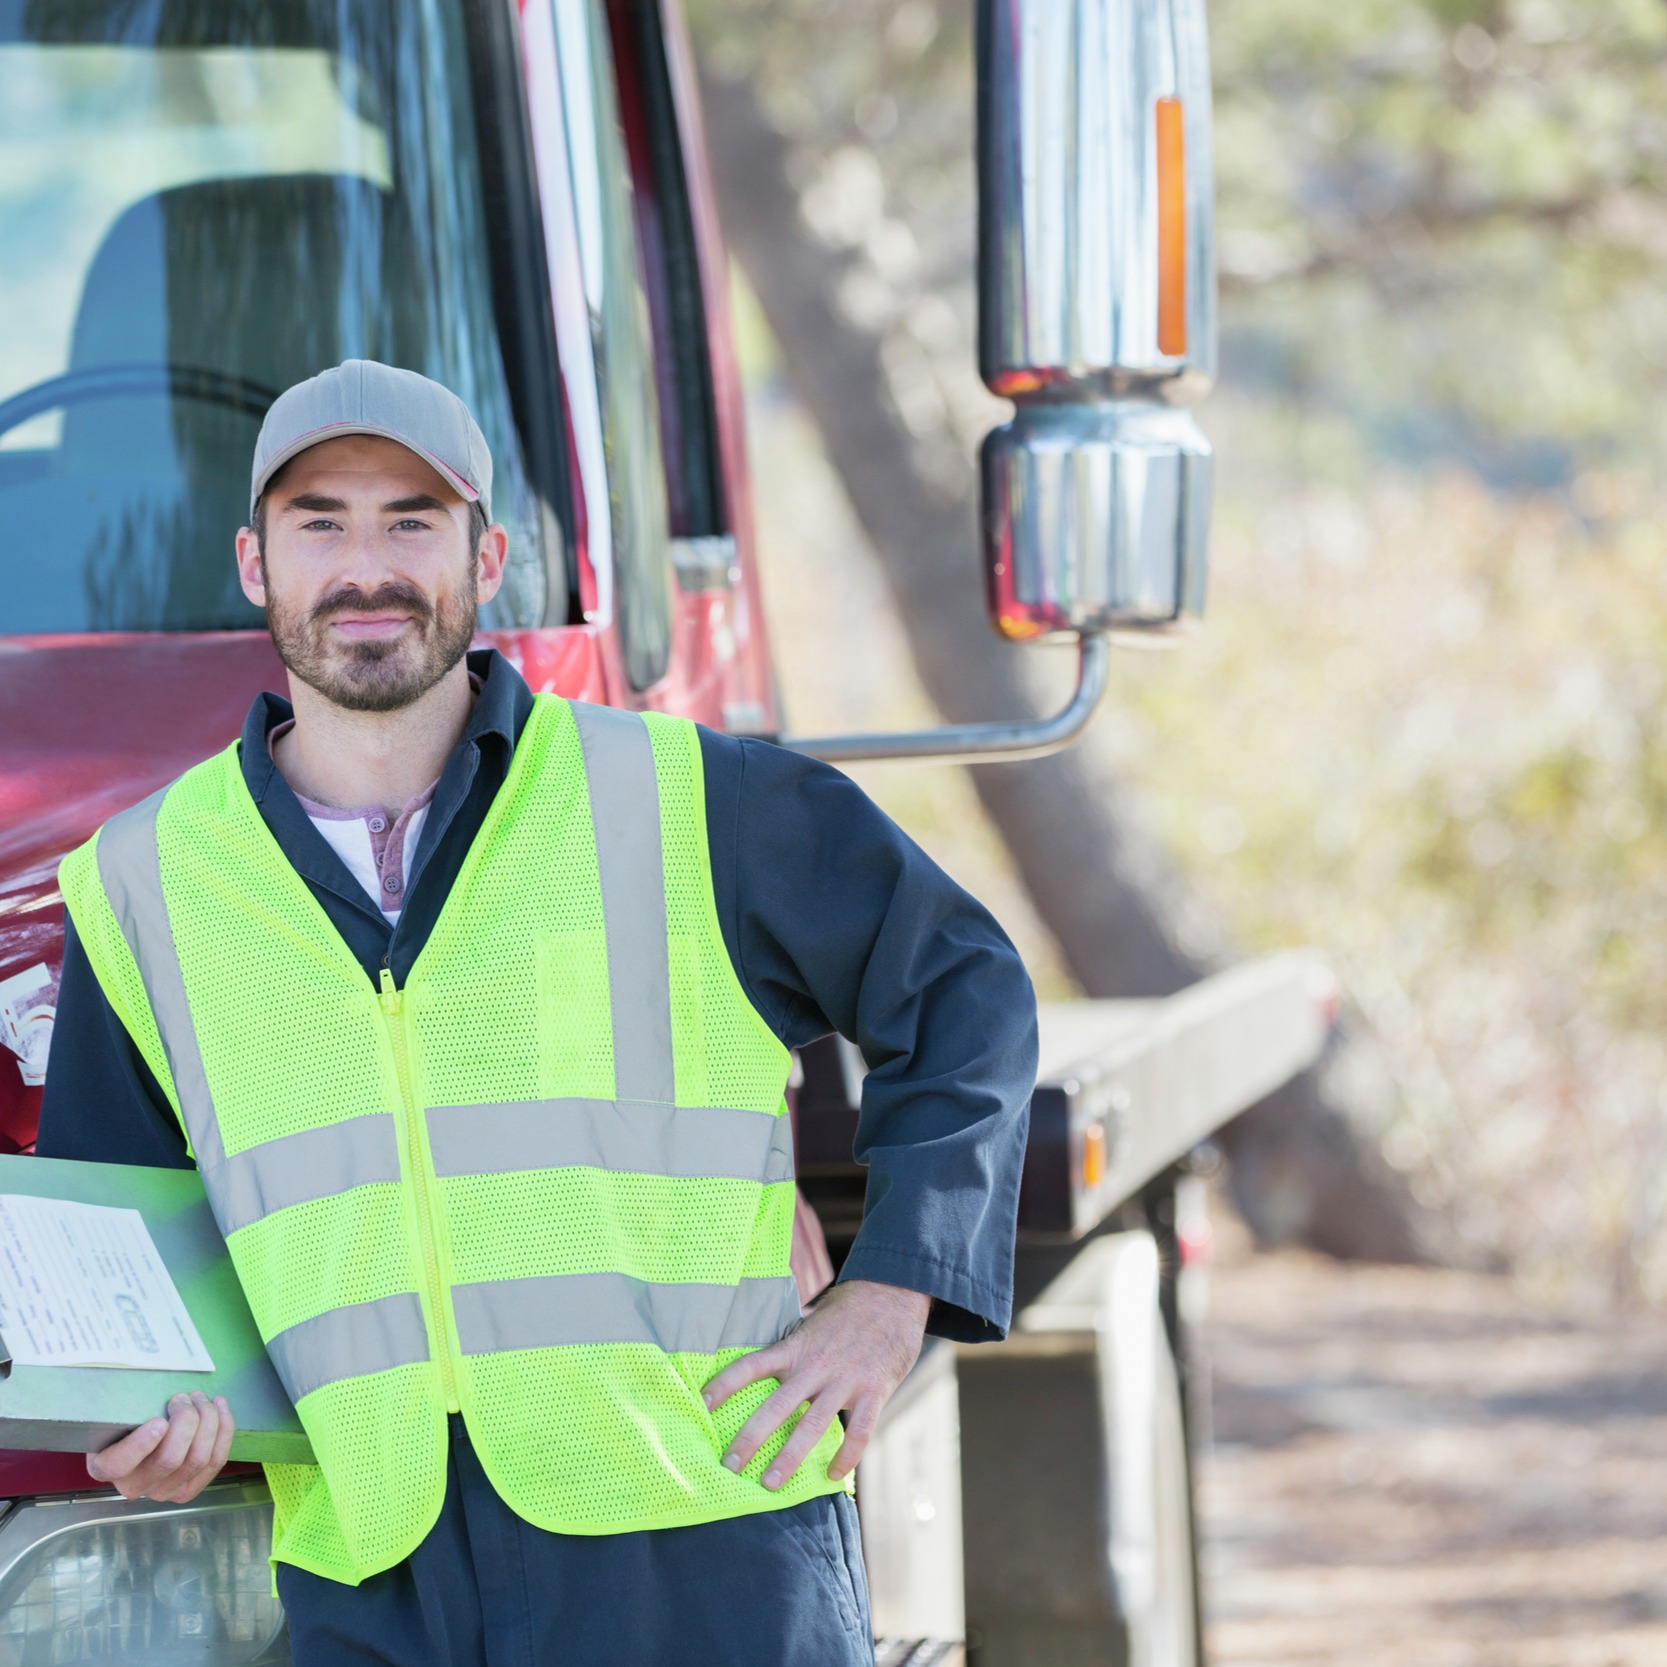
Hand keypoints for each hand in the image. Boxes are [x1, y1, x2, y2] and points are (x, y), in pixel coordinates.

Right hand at [86, 1391, 234, 1502]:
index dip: (141, 1445)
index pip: (120, 1463)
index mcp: (106, 1466)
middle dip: (187, 1420)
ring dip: (208, 1422)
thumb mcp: (117, 1409)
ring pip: (198, 1460)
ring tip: (202, 1399)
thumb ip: (127, 1403)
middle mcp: (134, 1486)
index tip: (159, 1421)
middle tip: (184, 1397)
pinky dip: (223, 1430)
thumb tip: (145, 1383)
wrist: (137, 1438)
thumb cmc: (128, 1418)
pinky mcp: (189, 1489)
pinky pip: (215, 1461)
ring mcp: (163, 1491)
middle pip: (170, 1459)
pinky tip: (219, 1407)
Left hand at [703, 1278, 929, 1491]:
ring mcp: (844, 1380)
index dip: (725, 1384)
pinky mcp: (872, 1392)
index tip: (701, 1404)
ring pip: (811, 1425)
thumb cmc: (848, 1312)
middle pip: (775, 1406)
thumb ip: (792, 1347)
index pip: (752, 1365)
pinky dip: (845, 1456)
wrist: (893, 1295)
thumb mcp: (813, 1323)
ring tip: (770, 1483)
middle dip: (749, 1438)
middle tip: (728, 1465)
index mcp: (796, 1347)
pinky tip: (831, 1474)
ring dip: (789, 1457)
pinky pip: (858, 1431)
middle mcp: (815, 1366)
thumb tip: (765, 1364)